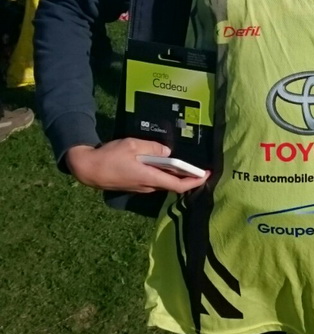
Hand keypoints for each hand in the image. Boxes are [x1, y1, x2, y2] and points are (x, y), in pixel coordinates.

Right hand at [65, 139, 207, 193]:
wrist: (88, 169)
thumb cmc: (109, 157)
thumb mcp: (132, 145)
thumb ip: (152, 148)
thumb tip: (167, 152)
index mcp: (150, 177)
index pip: (179, 185)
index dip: (194, 181)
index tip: (206, 175)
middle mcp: (148, 186)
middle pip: (173, 184)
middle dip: (187, 177)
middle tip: (198, 167)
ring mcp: (140, 188)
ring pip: (162, 182)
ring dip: (173, 174)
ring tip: (182, 163)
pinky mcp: (134, 185)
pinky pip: (153, 180)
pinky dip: (161, 173)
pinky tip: (161, 163)